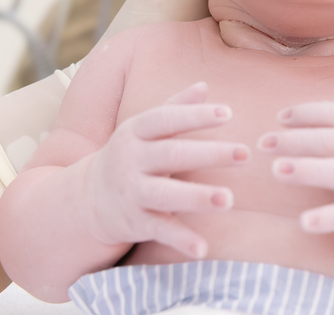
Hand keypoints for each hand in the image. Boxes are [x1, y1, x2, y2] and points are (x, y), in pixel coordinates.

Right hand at [83, 82, 247, 258]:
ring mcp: (133, 192)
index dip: (195, 116)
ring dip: (197, 197)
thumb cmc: (132, 155)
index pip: (166, 119)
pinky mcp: (135, 222)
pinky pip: (160, 231)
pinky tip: (203, 249)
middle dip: (209, 154)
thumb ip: (175, 107)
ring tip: (228, 200)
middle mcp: (133, 160)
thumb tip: (204, 85)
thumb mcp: (145, 128)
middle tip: (244, 154)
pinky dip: (181, 240)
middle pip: (173, 155)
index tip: (228, 113)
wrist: (89, 198)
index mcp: (137, 131)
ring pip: (166, 194)